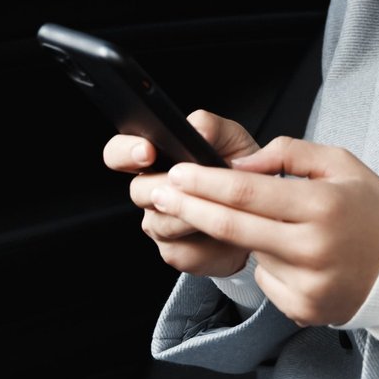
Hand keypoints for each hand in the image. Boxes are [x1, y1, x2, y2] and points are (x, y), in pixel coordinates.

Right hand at [102, 111, 260, 277]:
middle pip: (137, 191)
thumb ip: (208, 125)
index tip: (148, 151)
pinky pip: (183, 250)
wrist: (260, 211)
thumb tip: (196, 131)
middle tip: (189, 184)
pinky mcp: (175, 253)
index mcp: (153, 159)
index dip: (126, 152)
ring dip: (192, 214)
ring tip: (221, 206)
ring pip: (162, 223)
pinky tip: (227, 234)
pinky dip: (208, 242)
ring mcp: (159, 225)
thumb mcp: (230, 137)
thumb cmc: (239, 168)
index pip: (118, 153)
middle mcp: (149, 192)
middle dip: (164, 187)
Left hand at [151, 137, 378, 326]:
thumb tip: (238, 166)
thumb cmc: (373, 210)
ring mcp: (306, 284)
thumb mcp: (341, 163)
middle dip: (189, 207)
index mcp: (322, 206)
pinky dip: (267, 263)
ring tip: (263, 223)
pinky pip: (266, 280)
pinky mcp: (303, 309)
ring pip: (248, 253)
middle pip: (232, 227)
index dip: (205, 183)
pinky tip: (294, 255)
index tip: (177, 172)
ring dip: (237, 235)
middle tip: (159, 193)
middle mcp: (312, 249)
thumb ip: (287, 155)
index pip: (247, 193)